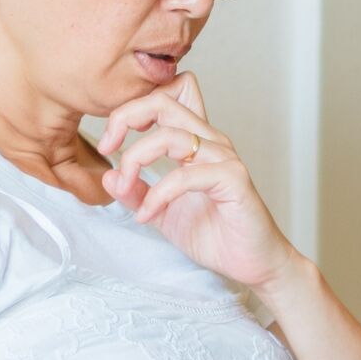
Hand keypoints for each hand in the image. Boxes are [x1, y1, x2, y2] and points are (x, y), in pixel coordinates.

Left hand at [97, 71, 295, 291]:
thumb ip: (137, 192)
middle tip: (108, 147)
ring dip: (136, 158)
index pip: (169, 96)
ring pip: (170, 135)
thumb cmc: (216, 234)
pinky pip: (184, 176)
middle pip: (164, 102)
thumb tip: (108, 176)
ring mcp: (223, 158)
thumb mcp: (162, 212)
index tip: (111, 139)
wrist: (253, 263)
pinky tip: (147, 215)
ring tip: (125, 186)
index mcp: (195, 142)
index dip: (133, 106)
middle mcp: (210, 142)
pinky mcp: (233, 180)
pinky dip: (157, 195)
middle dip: (125, 117)